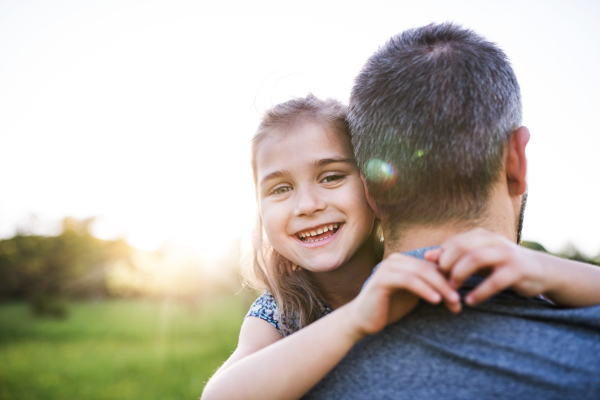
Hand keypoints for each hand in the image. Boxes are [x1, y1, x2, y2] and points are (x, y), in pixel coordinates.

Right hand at [346, 253, 460, 339]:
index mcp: (404, 261)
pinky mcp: (382, 278)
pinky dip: (424, 289)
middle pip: (429, 268)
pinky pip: (408, 280)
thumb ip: (429, 287)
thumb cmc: (389, 308)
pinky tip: (436, 300)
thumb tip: (456, 289)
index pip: (432, 266)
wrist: (362, 320)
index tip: (460, 298)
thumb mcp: (414, 295)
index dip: (449, 279)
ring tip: (453, 301)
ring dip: (440, 287)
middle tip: (459, 300)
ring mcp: (388, 267)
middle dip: (447, 284)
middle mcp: (396, 259)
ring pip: (421, 272)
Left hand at [425, 228, 548, 305]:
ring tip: (452, 290)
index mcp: (481, 235)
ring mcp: (506, 254)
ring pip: (475, 259)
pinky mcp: (517, 270)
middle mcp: (493, 240)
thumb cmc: (501, 264)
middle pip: (460, 246)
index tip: (435, 275)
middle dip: (447, 265)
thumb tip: (426, 256)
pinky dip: (480, 292)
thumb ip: (453, 257)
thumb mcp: (476, 258)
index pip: (452, 242)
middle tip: (441, 282)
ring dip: (459, 275)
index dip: (441, 259)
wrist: (540, 271)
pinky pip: (494, 281)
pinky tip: (470, 302)